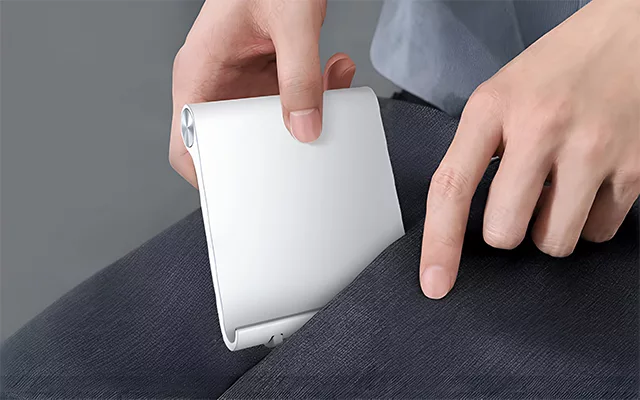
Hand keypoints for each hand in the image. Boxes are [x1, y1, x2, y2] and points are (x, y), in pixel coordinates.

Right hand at [170, 0, 355, 186]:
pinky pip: (292, 99)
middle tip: (302, 144)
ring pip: (269, 121)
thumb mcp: (292, 21)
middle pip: (234, 138)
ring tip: (330, 92)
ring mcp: (244, 79)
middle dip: (272, 145)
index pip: (188, 140)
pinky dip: (318, 94)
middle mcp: (218, 80)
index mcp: (199, 71)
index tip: (236, 189)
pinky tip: (336, 74)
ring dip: (305, 115)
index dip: (205, 172)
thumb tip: (305, 127)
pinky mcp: (269, 74)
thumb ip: (300, 75)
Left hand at [420, 0, 639, 298]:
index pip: (452, 188)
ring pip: (554, 242)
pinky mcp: (635, 168)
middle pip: (506, 231)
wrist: (629, 35)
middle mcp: (542, 128)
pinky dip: (589, 219)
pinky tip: (590, 184)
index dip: (440, 244)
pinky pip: (599, 232)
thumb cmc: (555, 69)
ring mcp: (593, 149)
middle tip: (520, 199)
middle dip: (507, 229)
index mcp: (493, 109)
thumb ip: (477, 151)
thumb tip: (460, 218)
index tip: (434, 282)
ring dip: (550, 228)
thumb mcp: (498, 96)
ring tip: (558, 188)